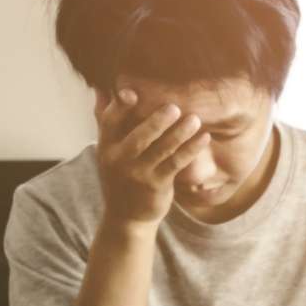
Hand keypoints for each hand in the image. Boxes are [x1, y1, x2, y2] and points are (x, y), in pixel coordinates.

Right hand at [94, 88, 209, 228]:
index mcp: (106, 146)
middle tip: (175, 107)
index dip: (119, 107)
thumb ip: (107, 120)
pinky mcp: (157, 185)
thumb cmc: (121, 174)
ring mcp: (139, 174)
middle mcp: (120, 160)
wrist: (126, 216)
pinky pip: (176, 164)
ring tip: (195, 119)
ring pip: (161, 150)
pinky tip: (204, 138)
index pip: (109, 122)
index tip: (131, 92)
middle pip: (139, 137)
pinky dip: (191, 150)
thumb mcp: (109, 150)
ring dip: (180, 134)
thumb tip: (101, 89)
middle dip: (157, 122)